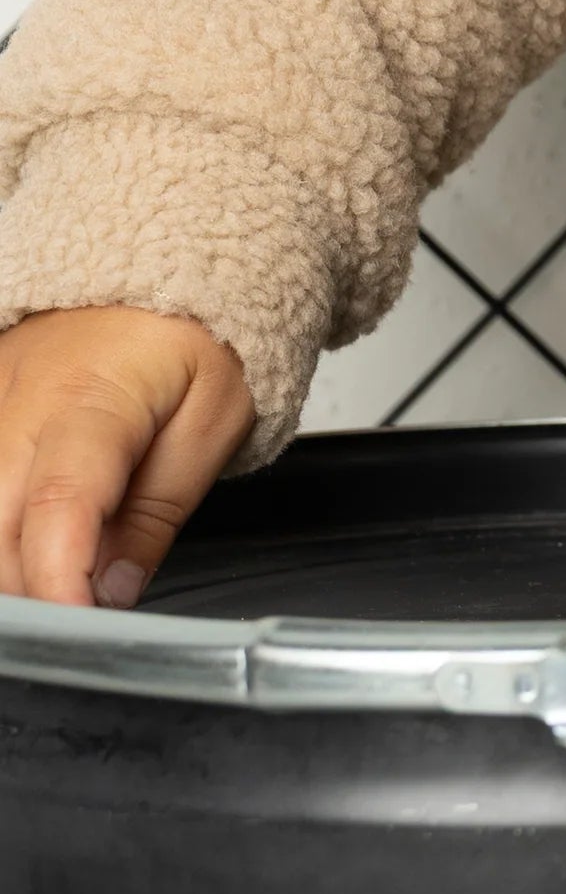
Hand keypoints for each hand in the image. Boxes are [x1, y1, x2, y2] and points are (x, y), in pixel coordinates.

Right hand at [0, 306, 253, 609]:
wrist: (158, 263)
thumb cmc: (194, 339)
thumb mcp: (215, 420)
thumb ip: (158, 511)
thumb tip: (111, 592)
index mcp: (89, 398)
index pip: (57, 506)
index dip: (59, 581)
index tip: (78, 630)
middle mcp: (16, 401)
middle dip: (30, 587)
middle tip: (82, 616)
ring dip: (9, 560)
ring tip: (60, 579)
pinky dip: (0, 525)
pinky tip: (27, 544)